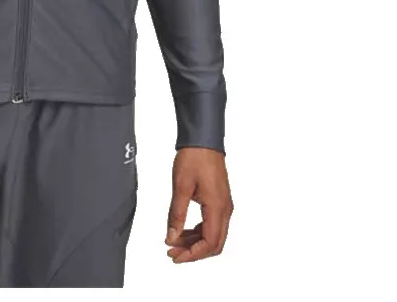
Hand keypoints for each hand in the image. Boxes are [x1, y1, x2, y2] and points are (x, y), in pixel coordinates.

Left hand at [164, 146, 232, 262]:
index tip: (175, 256)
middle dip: (193, 252)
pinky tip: (183, 231)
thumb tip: (171, 237)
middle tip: (173, 253)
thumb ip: (176, 214)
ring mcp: (224, 205)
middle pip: (214, 244)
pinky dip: (198, 231)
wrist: (203, 139)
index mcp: (217, 207)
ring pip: (213, 235)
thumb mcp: (180, 186)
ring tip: (174, 242)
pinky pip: (212, 224)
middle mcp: (225, 209)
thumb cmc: (194, 157)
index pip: (210, 243)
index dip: (192, 254)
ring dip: (194, 242)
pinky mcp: (219, 201)